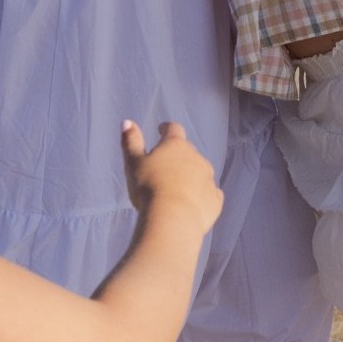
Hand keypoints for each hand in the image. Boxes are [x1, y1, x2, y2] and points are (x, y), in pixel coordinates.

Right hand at [120, 120, 222, 237]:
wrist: (173, 219)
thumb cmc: (149, 188)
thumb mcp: (133, 164)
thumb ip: (131, 142)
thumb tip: (127, 122)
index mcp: (176, 146)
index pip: (173, 129)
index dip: (166, 129)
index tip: (161, 130)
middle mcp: (196, 157)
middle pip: (187, 152)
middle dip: (178, 157)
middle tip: (165, 168)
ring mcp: (208, 178)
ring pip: (200, 172)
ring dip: (191, 176)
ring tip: (177, 189)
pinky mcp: (215, 199)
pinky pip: (210, 193)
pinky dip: (202, 195)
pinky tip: (193, 204)